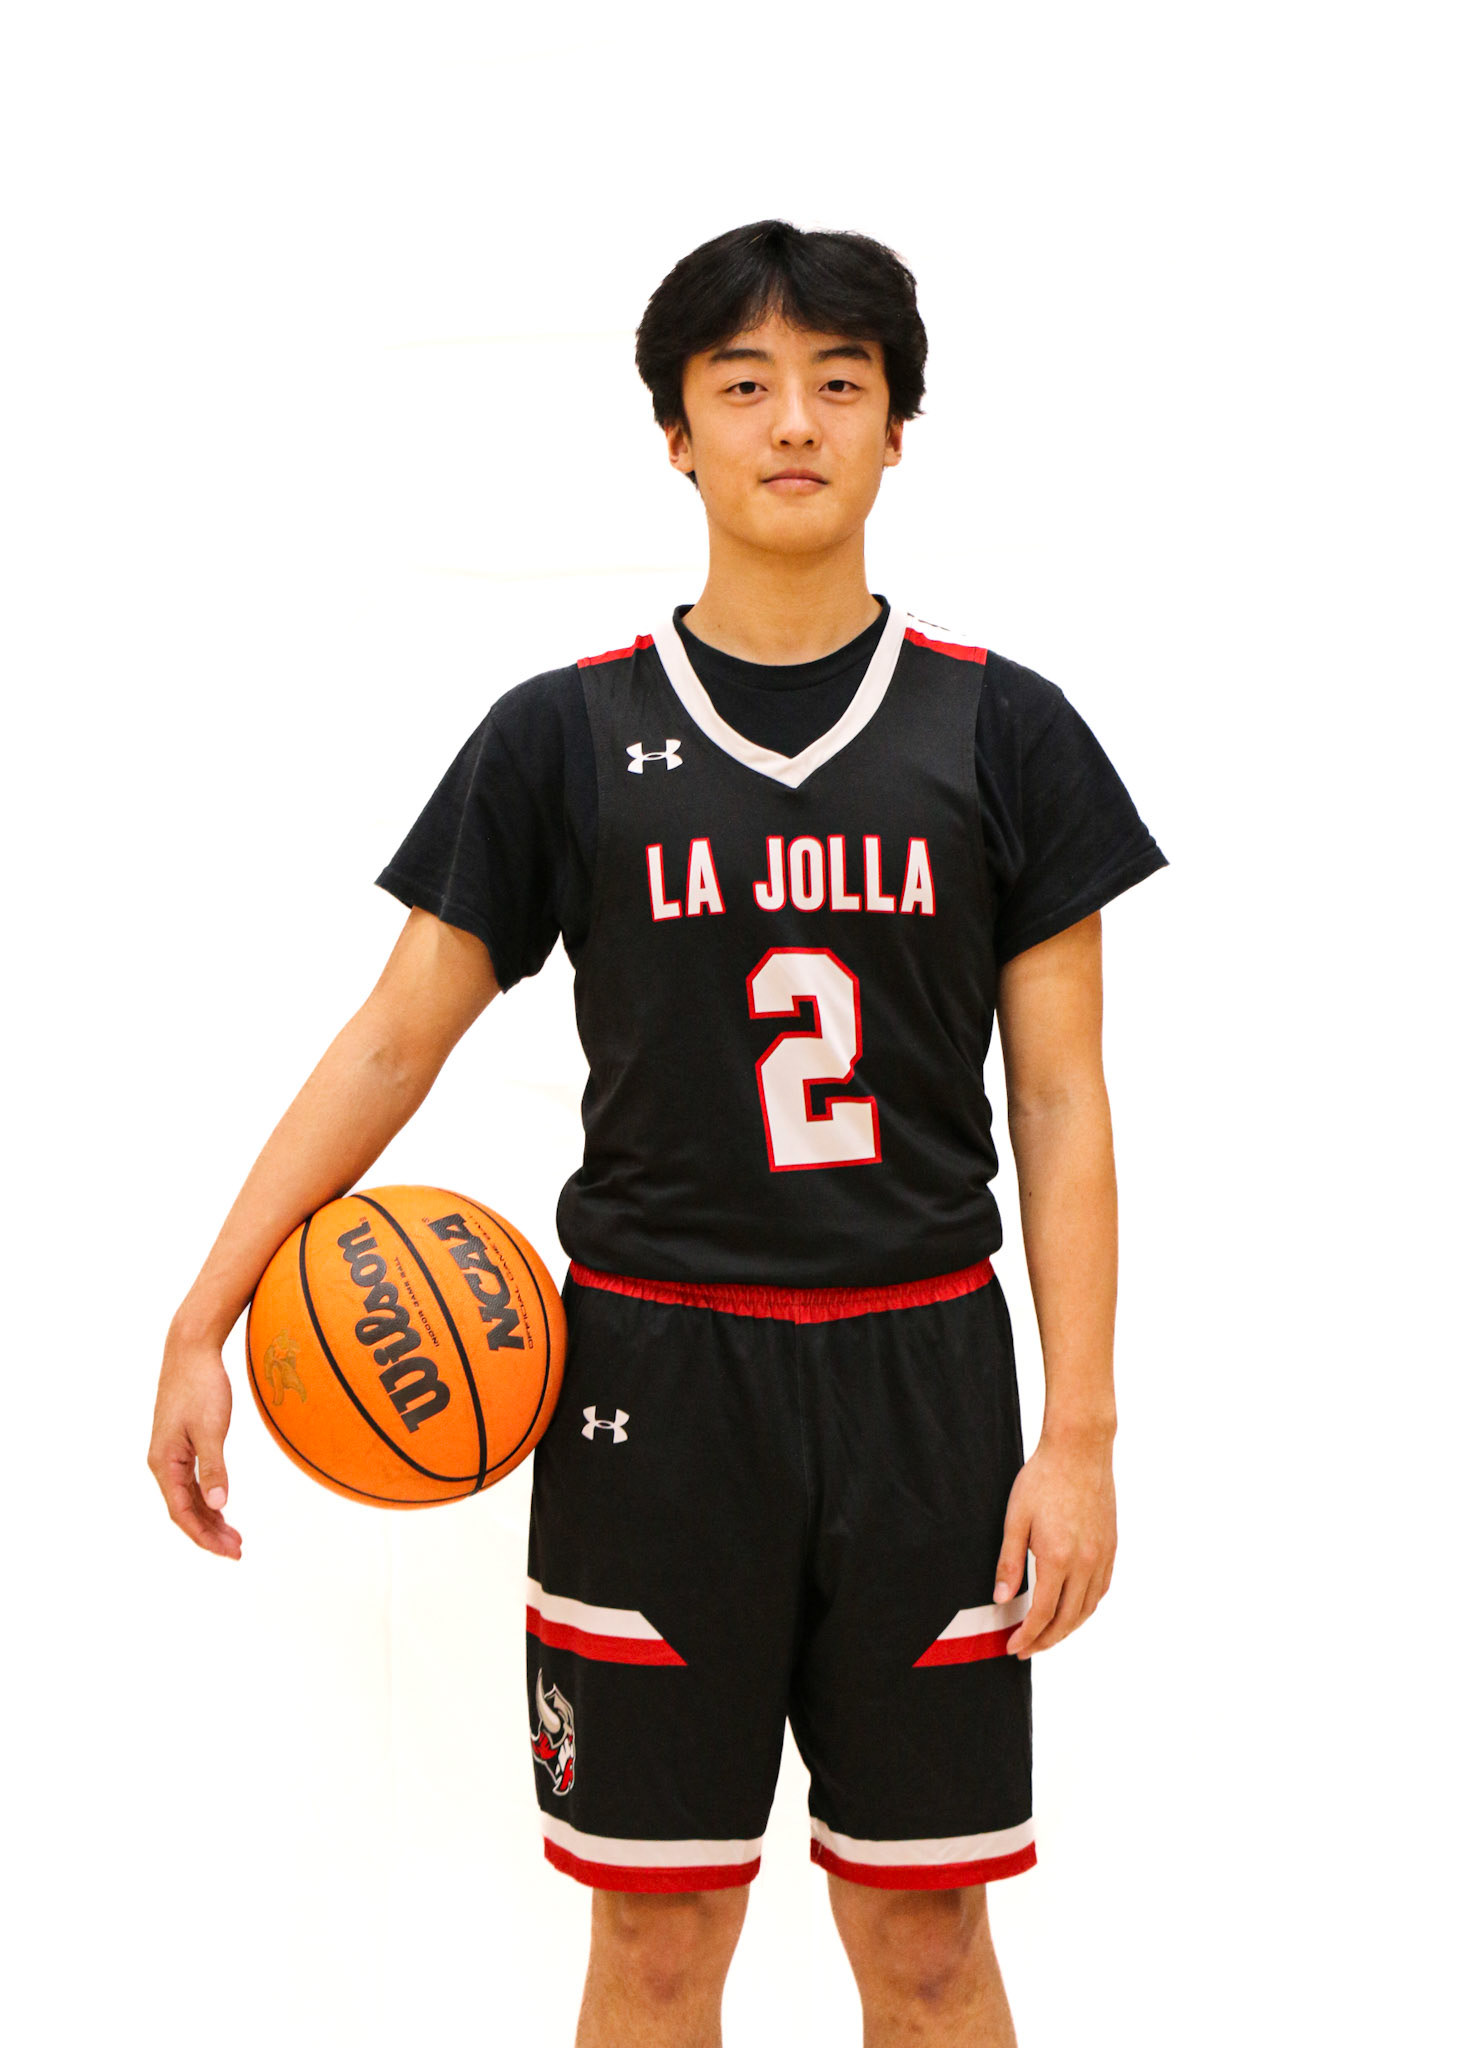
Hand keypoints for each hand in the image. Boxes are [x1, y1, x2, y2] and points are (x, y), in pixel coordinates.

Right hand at [148, 1330, 242, 1558]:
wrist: (191, 1351)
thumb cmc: (201, 1386)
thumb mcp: (210, 1428)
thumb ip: (213, 1469)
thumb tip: (218, 1506)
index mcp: (165, 1462)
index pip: (181, 1512)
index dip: (204, 1536)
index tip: (229, 1551)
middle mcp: (163, 1463)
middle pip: (184, 1510)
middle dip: (210, 1533)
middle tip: (238, 1550)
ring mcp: (171, 1454)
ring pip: (188, 1498)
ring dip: (210, 1519)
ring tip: (234, 1537)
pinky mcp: (180, 1445)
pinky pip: (191, 1482)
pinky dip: (207, 1498)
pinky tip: (222, 1508)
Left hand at [992, 1431, 1114, 1656]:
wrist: (1079, 1450)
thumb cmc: (1042, 1479)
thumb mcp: (1015, 1519)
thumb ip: (1009, 1563)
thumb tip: (1002, 1601)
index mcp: (1058, 1558)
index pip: (1043, 1614)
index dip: (1027, 1636)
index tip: (1013, 1647)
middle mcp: (1085, 1563)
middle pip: (1068, 1619)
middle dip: (1046, 1640)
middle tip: (1027, 1649)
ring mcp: (1102, 1556)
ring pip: (1088, 1609)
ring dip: (1068, 1628)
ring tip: (1047, 1635)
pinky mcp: (1111, 1547)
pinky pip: (1101, 1590)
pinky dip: (1086, 1608)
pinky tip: (1072, 1609)